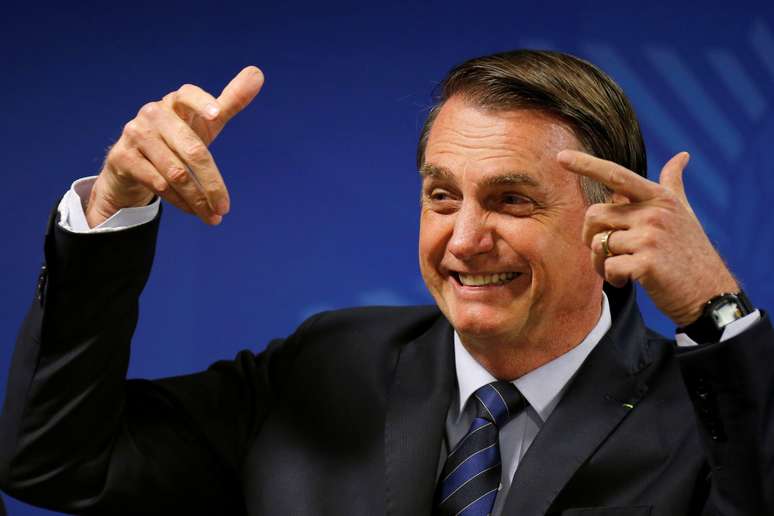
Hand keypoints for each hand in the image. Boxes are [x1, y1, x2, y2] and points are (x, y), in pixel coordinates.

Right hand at [86, 66, 264, 226]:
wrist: (131, 163)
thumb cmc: (177, 138)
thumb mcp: (205, 122)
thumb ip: (230, 101)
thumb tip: (258, 73)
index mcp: (176, 102)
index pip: (188, 95)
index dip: (202, 103)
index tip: (217, 115)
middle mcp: (153, 114)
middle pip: (191, 150)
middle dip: (212, 183)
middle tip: (226, 208)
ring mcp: (135, 135)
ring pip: (175, 173)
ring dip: (197, 200)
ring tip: (213, 217)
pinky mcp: (123, 158)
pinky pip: (157, 184)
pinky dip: (179, 202)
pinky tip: (192, 211)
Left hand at [557, 149, 738, 325]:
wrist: (709, 292)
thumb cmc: (690, 252)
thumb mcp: (684, 213)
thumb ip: (674, 184)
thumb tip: (681, 156)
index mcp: (659, 198)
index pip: (617, 175)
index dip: (587, 164)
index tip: (560, 156)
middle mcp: (654, 213)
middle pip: (594, 215)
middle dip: (591, 237)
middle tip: (607, 252)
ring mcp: (650, 238)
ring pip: (598, 244)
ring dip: (600, 262)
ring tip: (621, 269)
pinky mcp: (646, 263)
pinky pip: (608, 267)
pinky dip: (612, 278)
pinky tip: (629, 281)